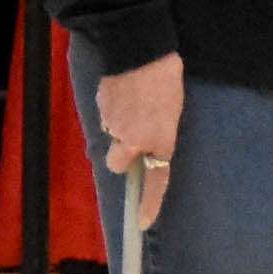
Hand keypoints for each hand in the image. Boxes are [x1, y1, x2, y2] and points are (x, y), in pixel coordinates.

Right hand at [90, 53, 183, 221]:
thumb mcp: (172, 110)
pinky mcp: (100, 108)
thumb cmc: (167, 79)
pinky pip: (104, 117)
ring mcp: (114, 124)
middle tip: (129, 135)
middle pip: (116, 164)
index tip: (143, 223)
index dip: (149, 203)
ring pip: (110, 137)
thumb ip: (159, 133)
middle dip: (120, 153)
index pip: (156, 180)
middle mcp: (134, 140)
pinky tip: (120, 92)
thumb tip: (144, 143)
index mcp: (160, 140)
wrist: (141, 50)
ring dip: (117, 127)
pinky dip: (111, 110)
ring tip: (129, 103)